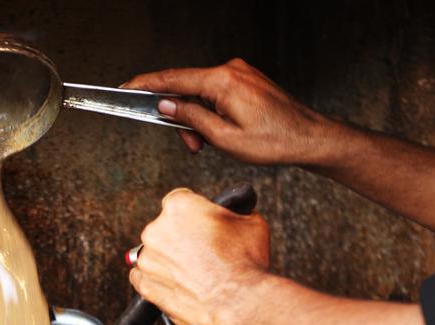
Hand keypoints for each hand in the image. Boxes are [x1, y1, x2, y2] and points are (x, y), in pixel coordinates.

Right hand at [124, 59, 336, 164]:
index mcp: (222, 81)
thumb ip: (191, 118)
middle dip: (180, 117)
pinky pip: (216, 92)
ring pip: (201, 93)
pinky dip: (209, 112)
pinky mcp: (246, 80)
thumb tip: (166, 105)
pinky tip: (217, 131)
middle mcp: (230, 69)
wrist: (308, 137)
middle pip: (186, 88)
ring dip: (196, 119)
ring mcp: (239, 72)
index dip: (145, 85)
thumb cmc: (273, 141)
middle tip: (191, 145)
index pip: (173, 79)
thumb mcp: (224, 138)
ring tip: (207, 144)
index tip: (126, 88)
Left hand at [130, 188, 270, 324]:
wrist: (238, 304)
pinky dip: (157, 280)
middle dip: (181, 237)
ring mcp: (148, 259)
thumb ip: (234, 212)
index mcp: (179, 206)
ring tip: (195, 272)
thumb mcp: (251, 222)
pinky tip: (177, 283)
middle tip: (203, 251)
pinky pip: (143, 277)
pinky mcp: (145, 286)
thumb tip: (234, 213)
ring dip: (169, 260)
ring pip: (155, 253)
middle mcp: (157, 230)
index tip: (203, 224)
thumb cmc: (245, 264)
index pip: (180, 201)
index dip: (195, 213)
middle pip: (165, 227)